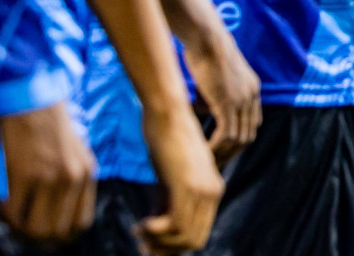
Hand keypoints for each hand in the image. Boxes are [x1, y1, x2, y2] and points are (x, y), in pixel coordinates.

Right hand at [0, 100, 96, 242]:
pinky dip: (5, 214)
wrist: (34, 100)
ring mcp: (49, 178)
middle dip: (39, 235)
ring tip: (12, 216)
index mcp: (88, 173)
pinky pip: (14, 212)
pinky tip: (2, 204)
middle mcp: (73, 178)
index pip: (82, 222)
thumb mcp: (77, 152)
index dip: (63, 233)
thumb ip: (76, 180)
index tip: (48, 229)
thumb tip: (61, 211)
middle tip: (25, 226)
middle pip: (59, 231)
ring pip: (36, 228)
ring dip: (21, 228)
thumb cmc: (52, 124)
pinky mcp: (24, 175)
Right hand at [138, 103, 224, 252]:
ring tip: (140, 230)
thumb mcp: (169, 175)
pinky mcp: (189, 185)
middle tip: (141, 241)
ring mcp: (204, 189)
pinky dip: (155, 232)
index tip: (148, 241)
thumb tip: (156, 227)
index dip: (172, 245)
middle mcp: (213, 191)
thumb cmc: (164, 139)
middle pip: (194, 241)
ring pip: (186, 239)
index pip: (198, 234)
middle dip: (165, 247)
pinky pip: (176, 227)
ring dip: (158, 241)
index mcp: (212, 189)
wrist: (168, 112)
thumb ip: (168, 200)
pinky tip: (141, 223)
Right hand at [181, 24, 261, 166]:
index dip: (238, 140)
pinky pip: (226, 133)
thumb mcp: (215, 78)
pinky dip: (215, 146)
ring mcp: (242, 99)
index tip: (223, 151)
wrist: (206, 37)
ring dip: (223, 152)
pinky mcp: (228, 101)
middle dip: (232, 152)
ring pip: (238, 138)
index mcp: (252, 90)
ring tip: (206, 160)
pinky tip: (203, 150)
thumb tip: (203, 110)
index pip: (252, 124)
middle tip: (214, 163)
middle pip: (248, 135)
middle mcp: (252, 96)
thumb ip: (214, 96)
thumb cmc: (205, 52)